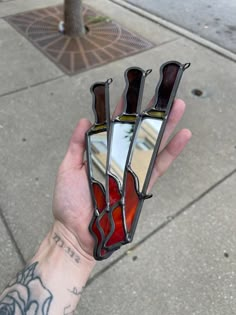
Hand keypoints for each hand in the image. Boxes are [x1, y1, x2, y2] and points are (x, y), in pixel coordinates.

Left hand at [53, 98, 190, 257]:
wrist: (77, 231)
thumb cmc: (69, 201)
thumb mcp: (69, 168)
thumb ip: (77, 144)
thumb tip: (84, 119)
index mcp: (103, 154)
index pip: (115, 128)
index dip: (123, 111)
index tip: (130, 93)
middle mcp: (120, 160)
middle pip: (138, 133)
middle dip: (149, 113)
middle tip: (162, 95)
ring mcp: (132, 172)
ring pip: (153, 145)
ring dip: (166, 126)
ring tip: (178, 107)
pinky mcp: (142, 186)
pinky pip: (159, 166)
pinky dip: (172, 152)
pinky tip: (183, 135)